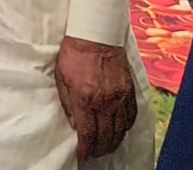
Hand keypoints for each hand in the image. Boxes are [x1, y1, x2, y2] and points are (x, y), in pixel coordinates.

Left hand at [55, 37, 137, 162]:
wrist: (95, 34)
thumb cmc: (74, 55)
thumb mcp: (61, 78)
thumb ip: (68, 103)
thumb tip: (74, 124)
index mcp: (84, 98)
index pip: (88, 134)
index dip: (86, 150)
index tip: (83, 157)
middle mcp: (104, 101)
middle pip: (106, 136)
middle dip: (99, 150)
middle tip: (94, 154)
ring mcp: (119, 96)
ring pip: (120, 130)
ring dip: (113, 142)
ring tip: (106, 147)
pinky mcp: (129, 90)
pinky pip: (131, 116)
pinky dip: (126, 127)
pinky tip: (120, 130)